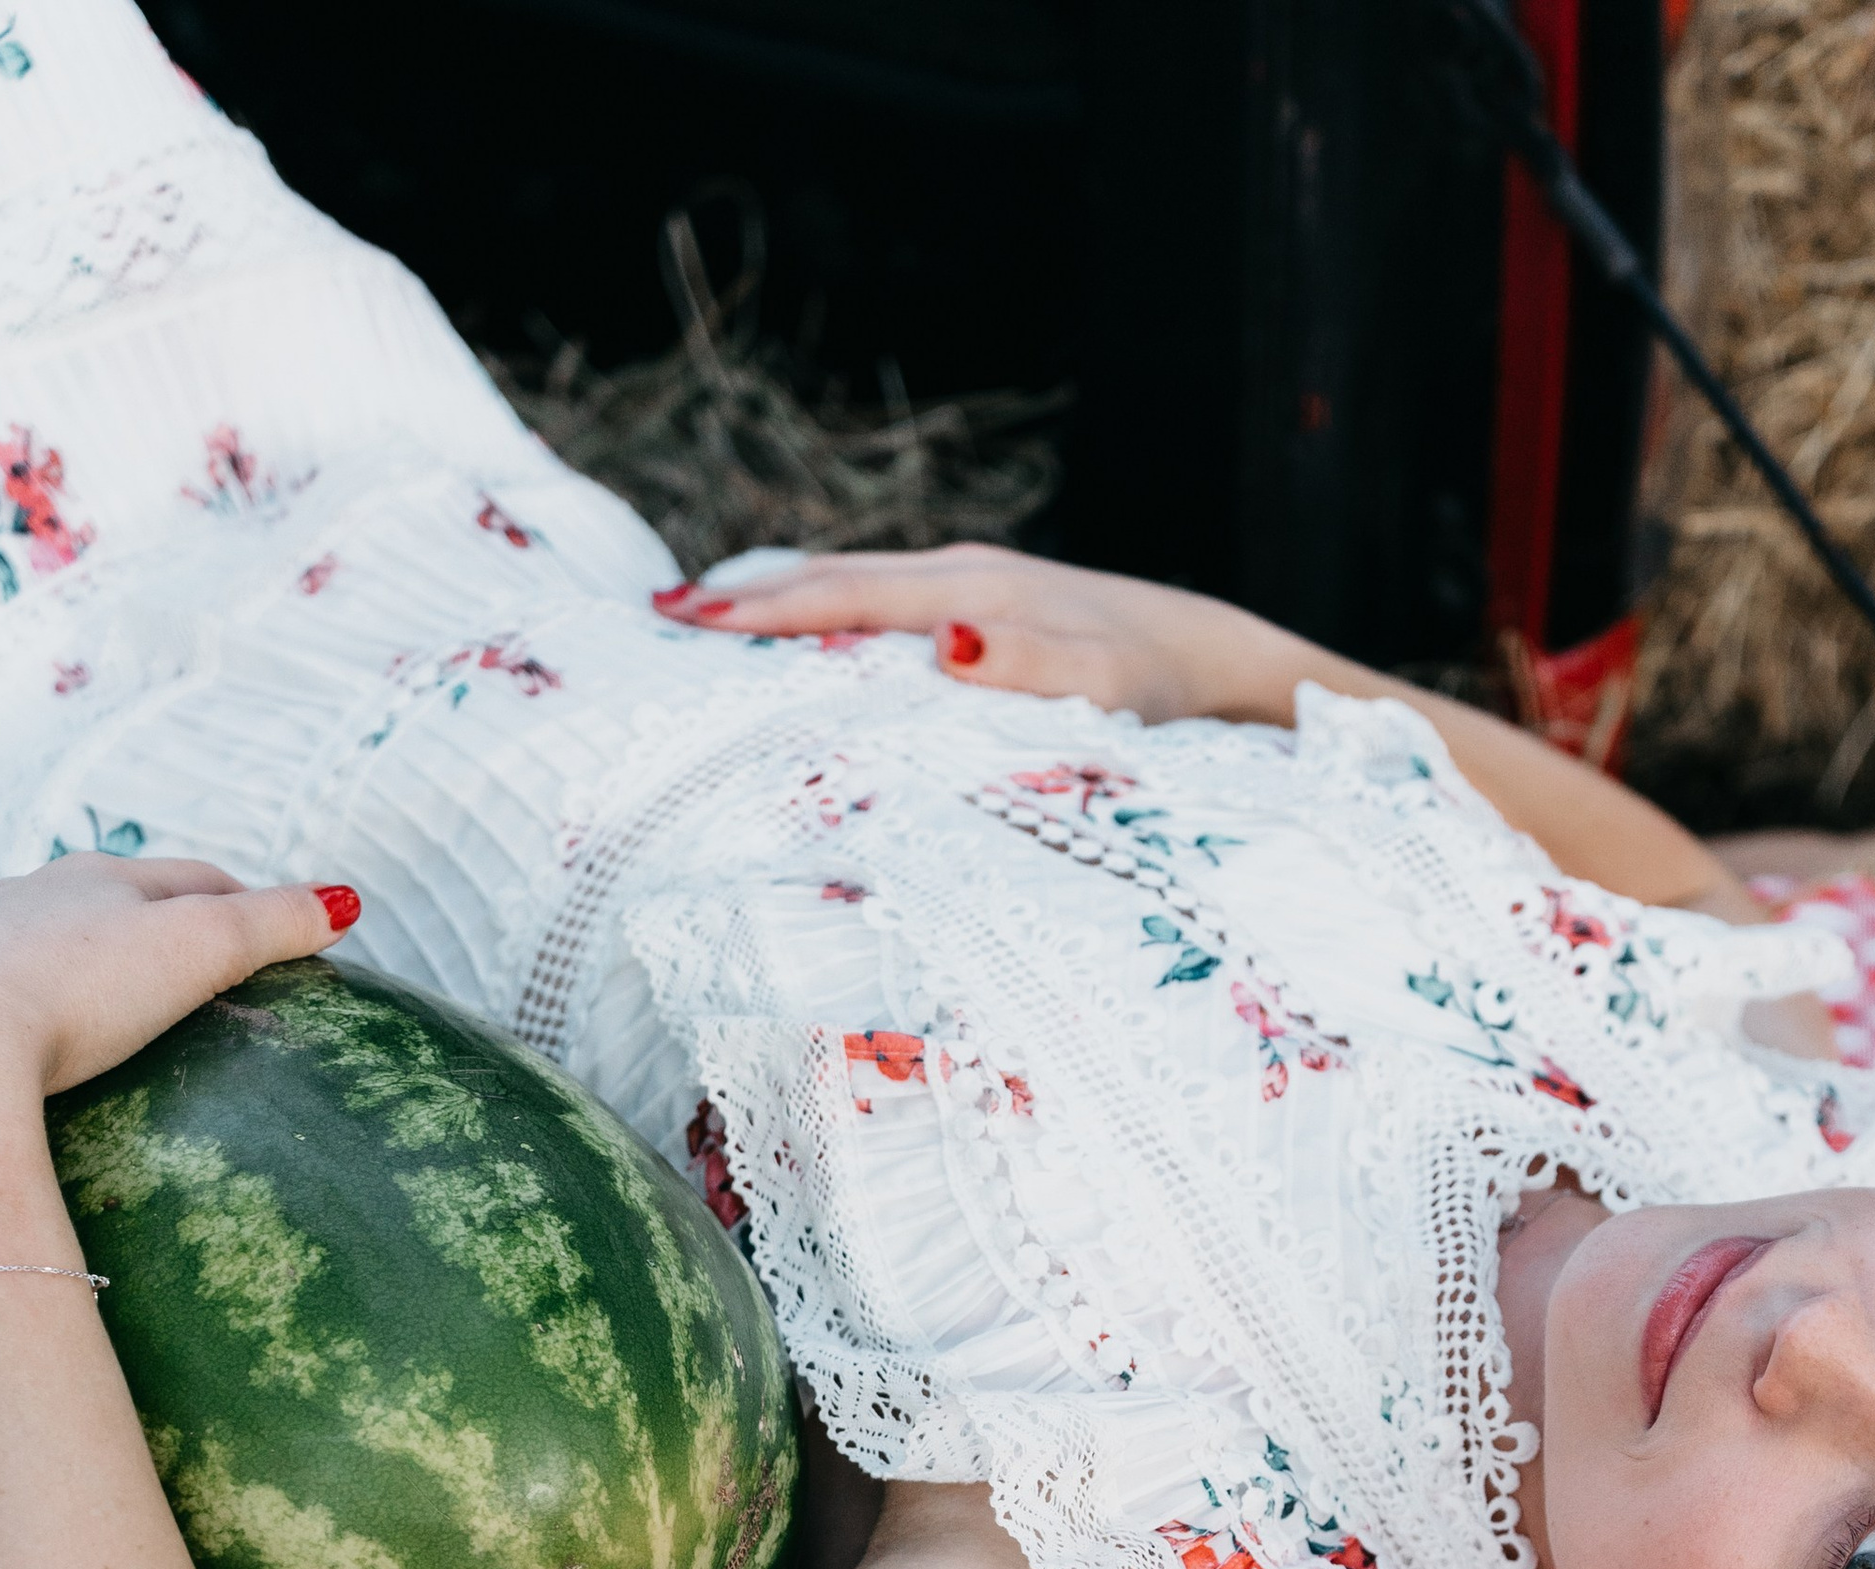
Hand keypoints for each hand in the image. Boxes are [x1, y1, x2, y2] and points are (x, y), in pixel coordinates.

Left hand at [0, 856, 344, 1133]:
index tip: (275, 933)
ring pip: (44, 947)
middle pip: (112, 904)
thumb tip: (343, 902)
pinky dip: (25, 1014)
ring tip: (117, 1010)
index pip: (192, 880)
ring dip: (83, 967)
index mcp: (97, 878)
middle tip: (205, 968)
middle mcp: (28, 897)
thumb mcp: (196, 950)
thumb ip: (272, 925)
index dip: (242, 902)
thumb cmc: (81, 991)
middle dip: (159, 927)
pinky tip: (34, 1051)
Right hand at [660, 542, 1303, 726]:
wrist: (1218, 664)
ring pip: (854, 585)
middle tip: (656, 618)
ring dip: (779, 599)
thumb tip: (943, 640)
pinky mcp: (987, 610)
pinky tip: (803, 637)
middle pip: (833, 577)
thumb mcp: (1105, 686)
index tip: (685, 621)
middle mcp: (963, 575)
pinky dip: (827, 613)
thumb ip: (1029, 666)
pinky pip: (883, 607)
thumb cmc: (1161, 684)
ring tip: (703, 620)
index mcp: (971, 590)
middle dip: (746, 596)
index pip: (845, 597)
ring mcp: (973, 587)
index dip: (763, 611)